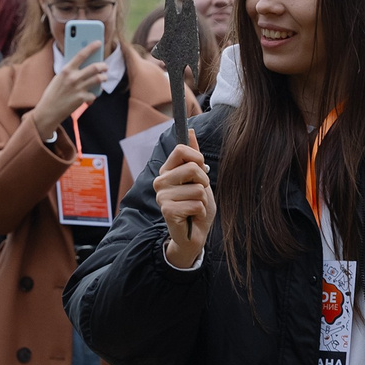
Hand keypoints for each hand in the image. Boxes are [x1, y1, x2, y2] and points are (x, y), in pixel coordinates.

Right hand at [32, 40, 109, 133]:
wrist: (48, 111)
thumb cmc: (53, 93)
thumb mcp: (59, 78)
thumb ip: (70, 71)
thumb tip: (84, 66)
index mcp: (66, 70)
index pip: (81, 54)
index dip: (91, 47)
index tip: (98, 42)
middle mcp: (73, 78)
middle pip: (94, 67)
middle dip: (103, 66)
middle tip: (105, 66)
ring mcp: (78, 88)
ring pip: (98, 79)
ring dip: (103, 78)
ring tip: (104, 77)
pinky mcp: (82, 99)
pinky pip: (94, 94)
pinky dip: (94, 94)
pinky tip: (91, 95)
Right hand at [155, 134, 212, 267]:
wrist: (194, 233)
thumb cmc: (196, 206)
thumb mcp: (199, 178)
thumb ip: (193, 156)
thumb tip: (190, 130)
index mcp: (167, 171)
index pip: (181, 150)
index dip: (197, 158)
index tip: (200, 170)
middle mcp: (160, 182)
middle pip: (191, 168)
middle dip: (204, 182)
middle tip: (199, 193)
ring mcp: (162, 197)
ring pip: (197, 189)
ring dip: (203, 200)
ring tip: (194, 207)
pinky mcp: (167, 211)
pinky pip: (196, 204)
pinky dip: (200, 211)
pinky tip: (192, 216)